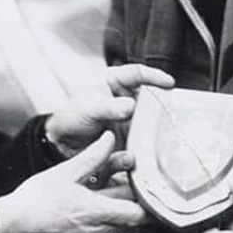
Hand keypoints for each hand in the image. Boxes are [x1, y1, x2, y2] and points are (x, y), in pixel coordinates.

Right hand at [0, 132, 149, 232]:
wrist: (10, 227)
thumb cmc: (35, 200)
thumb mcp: (65, 171)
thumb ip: (93, 156)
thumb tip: (110, 138)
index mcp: (95, 210)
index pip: (136, 214)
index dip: (150, 205)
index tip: (155, 194)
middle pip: (135, 229)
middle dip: (146, 216)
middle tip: (151, 203)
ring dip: (137, 231)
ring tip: (144, 217)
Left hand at [44, 64, 173, 155]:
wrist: (61, 144)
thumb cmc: (72, 116)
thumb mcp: (89, 107)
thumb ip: (109, 107)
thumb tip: (129, 107)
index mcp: (115, 82)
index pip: (138, 74)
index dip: (155, 76)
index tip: (169, 83)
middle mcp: (126, 100)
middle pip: (150, 100)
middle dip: (161, 108)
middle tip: (170, 116)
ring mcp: (129, 121)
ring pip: (148, 125)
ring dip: (150, 135)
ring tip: (150, 142)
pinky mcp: (129, 140)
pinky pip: (139, 146)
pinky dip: (137, 152)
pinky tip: (128, 158)